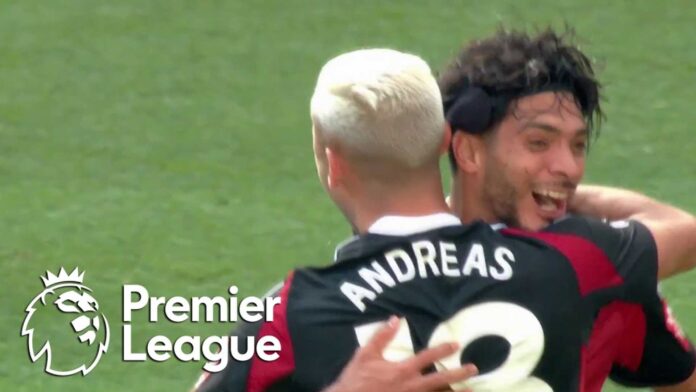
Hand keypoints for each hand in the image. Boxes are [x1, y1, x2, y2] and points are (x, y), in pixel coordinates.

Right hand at [324, 316, 477, 391]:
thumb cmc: (356, 379)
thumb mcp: (366, 354)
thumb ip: (382, 336)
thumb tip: (395, 319)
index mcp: (402, 370)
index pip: (427, 357)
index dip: (442, 350)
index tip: (456, 344)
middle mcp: (411, 387)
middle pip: (440, 380)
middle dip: (458, 374)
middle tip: (473, 369)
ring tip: (471, 390)